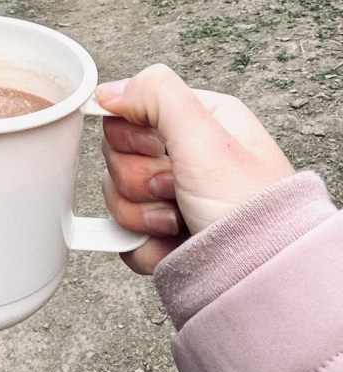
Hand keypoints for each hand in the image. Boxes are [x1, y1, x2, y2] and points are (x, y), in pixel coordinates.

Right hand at [97, 63, 294, 273]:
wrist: (259, 281)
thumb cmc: (252, 213)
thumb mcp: (206, 138)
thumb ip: (157, 95)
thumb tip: (111, 90)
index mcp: (199, 121)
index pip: (130, 110)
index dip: (133, 134)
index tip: (158, 150)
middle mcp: (184, 155)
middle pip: (118, 154)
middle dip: (140, 179)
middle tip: (176, 188)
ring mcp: (170, 196)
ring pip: (116, 194)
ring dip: (143, 214)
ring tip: (181, 218)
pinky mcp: (159, 232)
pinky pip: (122, 232)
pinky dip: (143, 242)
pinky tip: (174, 241)